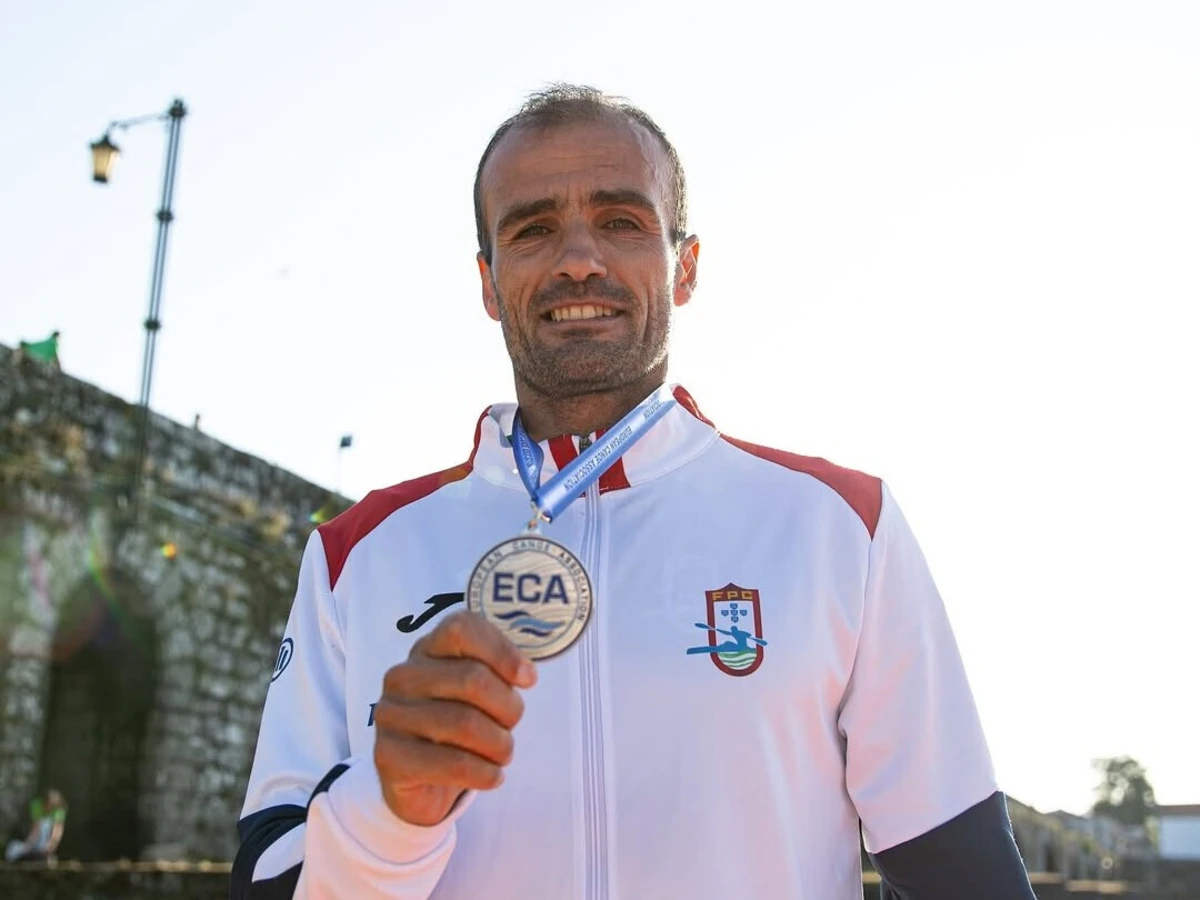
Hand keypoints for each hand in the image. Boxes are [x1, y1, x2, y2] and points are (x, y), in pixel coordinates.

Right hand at [373, 610, 536, 826]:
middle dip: (508, 708)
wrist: (417, 782)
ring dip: (499, 744)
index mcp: (427, 649)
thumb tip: (525, 674)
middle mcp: (403, 676)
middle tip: (512, 727)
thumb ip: (500, 672)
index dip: (502, 651)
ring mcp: (390, 714)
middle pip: (472, 678)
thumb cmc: (456, 727)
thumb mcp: (478, 693)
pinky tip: (493, 776)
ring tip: (502, 754)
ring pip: (465, 723)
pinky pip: (452, 763)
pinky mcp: (388, 755)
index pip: (462, 628)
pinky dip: (485, 772)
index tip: (528, 679)